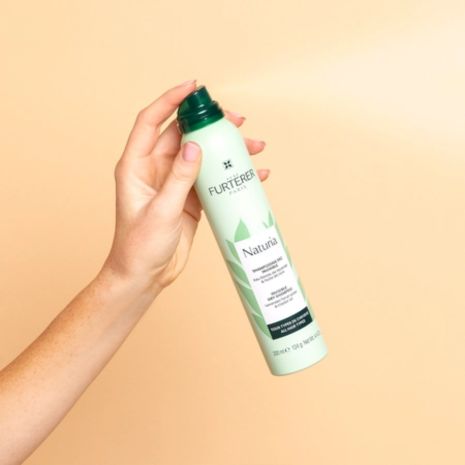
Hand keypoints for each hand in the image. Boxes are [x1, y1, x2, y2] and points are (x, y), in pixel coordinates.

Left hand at [102, 80, 269, 295]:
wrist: (146, 275)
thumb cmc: (140, 246)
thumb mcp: (161, 211)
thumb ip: (178, 178)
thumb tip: (195, 146)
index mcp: (136, 165)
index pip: (152, 121)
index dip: (171, 100)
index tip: (194, 88)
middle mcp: (155, 169)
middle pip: (184, 135)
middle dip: (210, 124)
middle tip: (236, 120)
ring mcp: (174, 182)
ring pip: (202, 155)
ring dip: (226, 149)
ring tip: (253, 145)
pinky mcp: (190, 197)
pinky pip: (212, 178)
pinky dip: (230, 174)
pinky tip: (252, 174)